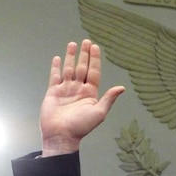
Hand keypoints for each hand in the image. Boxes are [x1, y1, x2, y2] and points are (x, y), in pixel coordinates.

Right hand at [39, 39, 124, 155]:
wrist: (61, 135)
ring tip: (73, 44)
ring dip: (71, 57)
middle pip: (82, 68)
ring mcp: (65, 90)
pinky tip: (57, 58)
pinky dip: (55, 67)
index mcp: (90, 93)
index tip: (95, 47)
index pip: (93, 72)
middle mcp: (78, 89)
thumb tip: (122, 87)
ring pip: (69, 69)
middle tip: (86, 41)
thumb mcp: (99, 113)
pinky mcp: (53, 92)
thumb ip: (109, 99)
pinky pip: (54, 76)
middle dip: (85, 55)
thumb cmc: (81, 126)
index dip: (94, 59)